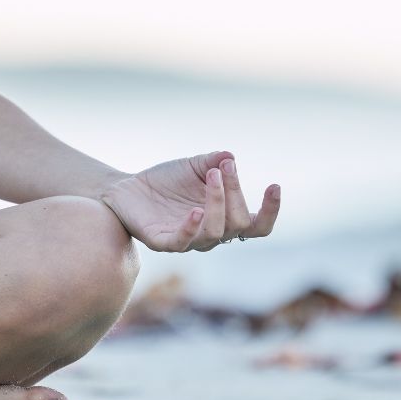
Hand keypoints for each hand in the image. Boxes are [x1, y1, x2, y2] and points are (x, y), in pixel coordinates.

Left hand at [98, 150, 280, 251]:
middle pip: (237, 223)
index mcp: (224, 218)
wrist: (126, 188)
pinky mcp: (163, 242)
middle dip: (235, 192)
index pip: (256, 226)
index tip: (274, 186)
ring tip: (212, 176)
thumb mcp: (194, 165)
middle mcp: (210, 234)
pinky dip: (191, 227)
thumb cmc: (166, 180)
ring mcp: (187, 240)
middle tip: (222, 168)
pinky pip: (182, 242)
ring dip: (218, 204)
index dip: (270, 212)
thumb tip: (230, 157)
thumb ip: (214, 161)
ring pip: (214, 234)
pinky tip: (195, 210)